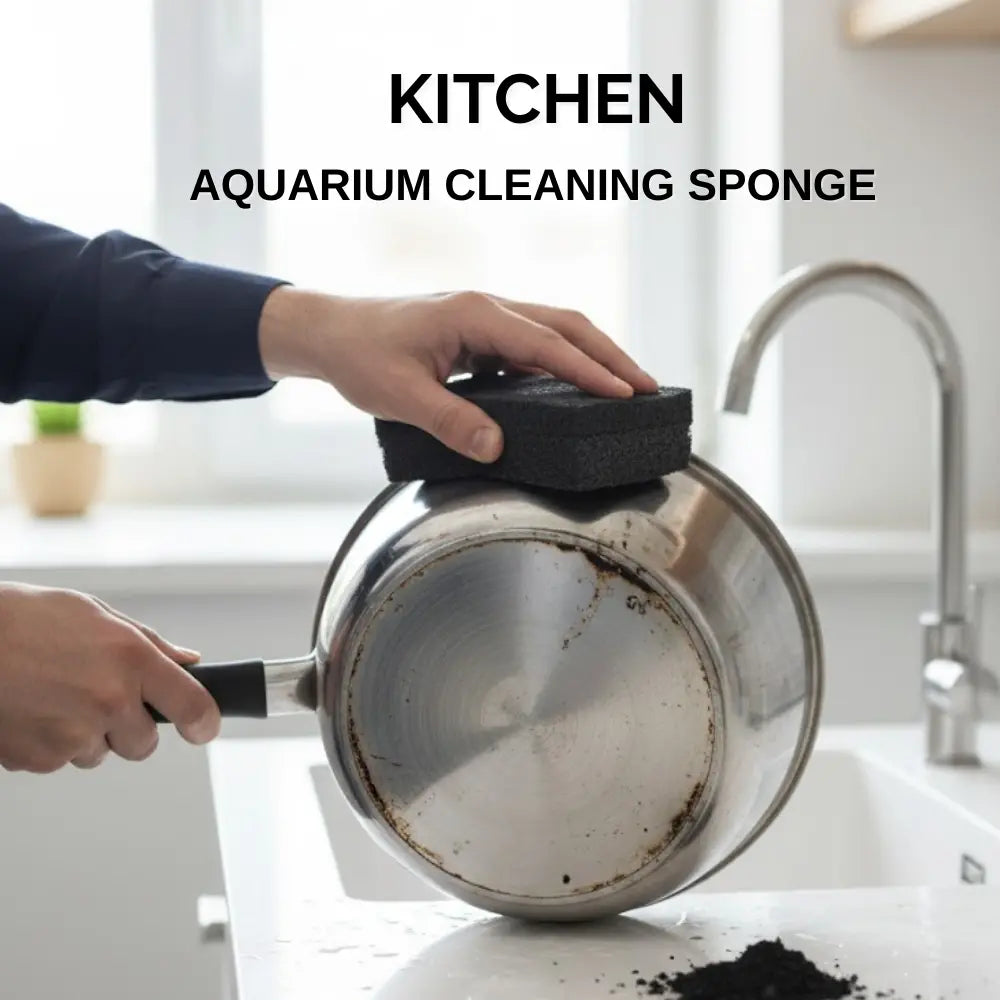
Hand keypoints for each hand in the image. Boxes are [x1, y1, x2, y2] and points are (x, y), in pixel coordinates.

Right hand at [0, 584, 219, 772]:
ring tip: (52, 692)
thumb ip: (149, 644)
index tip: (202, 727)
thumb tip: (188, 662)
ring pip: (98, 753)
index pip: (194, 706)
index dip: (204, 722)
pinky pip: (59, 760)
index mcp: (131, 659)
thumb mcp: (95, 614)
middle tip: (96, 694)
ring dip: (84, 732)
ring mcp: (73, 734)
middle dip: (128, 727)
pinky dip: (49, 742)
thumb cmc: (22, 620)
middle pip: (144, 744)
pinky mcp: (38, 759)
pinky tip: (31, 708)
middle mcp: (109, 700)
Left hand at [258, 287, 658, 461]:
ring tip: (627, 386)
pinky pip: (534, 343)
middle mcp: (488, 309)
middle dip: (611, 354)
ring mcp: (486, 318)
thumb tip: (495, 448)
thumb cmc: (361, 354)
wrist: (331, 332)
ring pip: (555, 330)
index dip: (589, 370)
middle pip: (566, 325)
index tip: (624, 393)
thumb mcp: (401, 395)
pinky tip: (577, 387)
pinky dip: (564, 361)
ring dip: (593, 354)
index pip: (547, 344)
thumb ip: (450, 421)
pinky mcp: (481, 333)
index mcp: (475, 315)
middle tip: (648, 387)